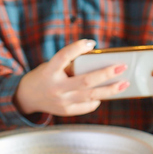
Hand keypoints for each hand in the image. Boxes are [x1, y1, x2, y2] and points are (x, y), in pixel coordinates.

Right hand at [14, 39, 129, 116]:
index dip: (77, 48)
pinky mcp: (67, 111)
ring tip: (125, 84)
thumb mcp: (52, 67)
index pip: (64, 56)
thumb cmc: (45, 77)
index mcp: (49, 71)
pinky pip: (88, 106)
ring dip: (111, 90)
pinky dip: (97, 100)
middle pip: (87, 81)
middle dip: (107, 74)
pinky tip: (104, 95)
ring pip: (92, 96)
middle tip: (122, 67)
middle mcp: (56, 87)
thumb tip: (99, 64)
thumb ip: (70, 66)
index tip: (91, 42)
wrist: (27, 98)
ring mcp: (62, 102)